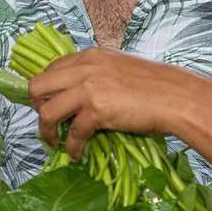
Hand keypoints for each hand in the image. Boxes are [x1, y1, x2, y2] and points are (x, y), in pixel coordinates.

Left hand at [28, 49, 196, 157]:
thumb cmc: (154, 86)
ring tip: (54, 141)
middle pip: (37, 86)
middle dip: (36, 106)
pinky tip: (76, 153)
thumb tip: (80, 94)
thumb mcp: (119, 68)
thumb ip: (97, 75)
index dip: (45, 89)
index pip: (51, 69)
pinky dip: (71, 147)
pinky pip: (73, 133)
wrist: (176, 97)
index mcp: (89, 56)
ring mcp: (88, 89)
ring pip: (47, 111)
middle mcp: (83, 69)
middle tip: (46, 121)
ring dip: (46, 130)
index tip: (47, 103)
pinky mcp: (97, 111)